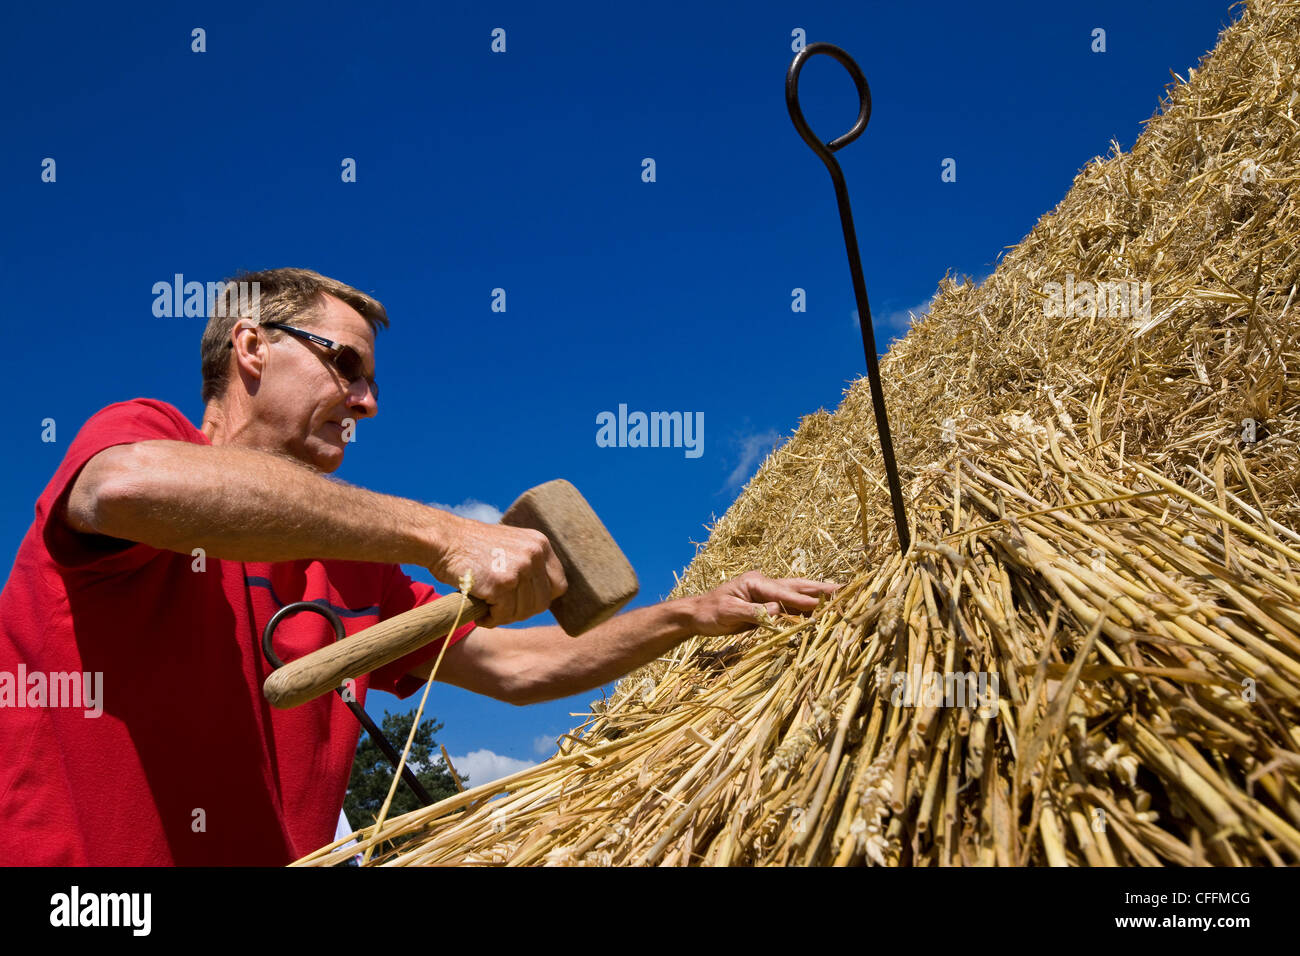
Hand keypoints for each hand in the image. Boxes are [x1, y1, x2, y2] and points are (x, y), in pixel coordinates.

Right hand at [428, 513, 567, 626]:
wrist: (444, 540)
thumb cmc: (472, 546)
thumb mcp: (511, 545)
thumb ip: (529, 563)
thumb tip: (544, 594)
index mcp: (540, 544)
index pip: (558, 584)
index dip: (542, 598)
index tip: (524, 601)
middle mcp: (534, 555)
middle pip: (542, 602)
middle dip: (522, 611)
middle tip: (501, 609)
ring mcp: (519, 569)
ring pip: (523, 611)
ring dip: (505, 616)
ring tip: (488, 609)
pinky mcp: (501, 584)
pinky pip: (503, 615)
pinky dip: (491, 619)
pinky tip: (480, 613)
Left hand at [684, 570, 837, 636]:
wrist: (697, 614)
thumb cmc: (709, 612)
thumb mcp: (728, 612)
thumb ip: (752, 612)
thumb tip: (777, 611)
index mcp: (755, 582)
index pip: (782, 593)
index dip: (801, 601)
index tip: (820, 607)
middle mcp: (764, 584)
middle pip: (798, 586)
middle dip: (821, 590)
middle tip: (845, 590)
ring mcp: (767, 593)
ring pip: (798, 592)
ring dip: (819, 595)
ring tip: (841, 595)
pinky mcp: (767, 604)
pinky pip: (792, 604)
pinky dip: (808, 606)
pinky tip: (821, 609)